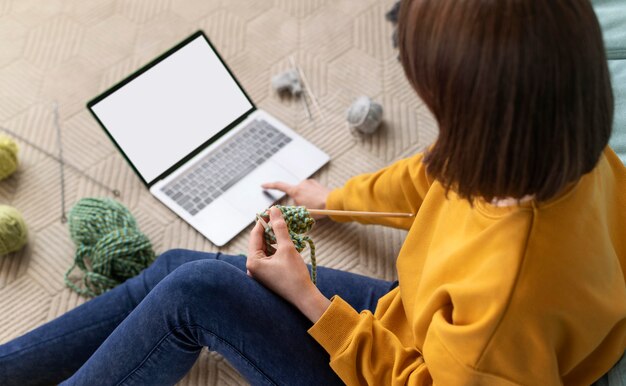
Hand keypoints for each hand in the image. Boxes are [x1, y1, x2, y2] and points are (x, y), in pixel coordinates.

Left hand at [247, 207, 329, 321]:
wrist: (304, 298)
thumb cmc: (295, 275)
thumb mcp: (287, 248)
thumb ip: (280, 228)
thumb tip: (274, 210)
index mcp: (253, 261)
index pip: (255, 234)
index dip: (264, 220)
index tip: (274, 210)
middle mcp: (252, 267)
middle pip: (259, 241)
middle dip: (271, 229)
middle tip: (281, 218)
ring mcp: (259, 272)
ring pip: (265, 248)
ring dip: (275, 238)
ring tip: (286, 230)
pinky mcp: (267, 275)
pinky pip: (270, 256)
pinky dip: (277, 248)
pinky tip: (287, 244)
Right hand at [261, 179, 331, 218]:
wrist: (333, 202)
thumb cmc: (318, 208)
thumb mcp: (301, 211)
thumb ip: (292, 208)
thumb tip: (288, 209)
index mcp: (296, 190)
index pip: (279, 186)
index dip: (270, 186)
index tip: (263, 185)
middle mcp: (301, 183)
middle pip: (293, 193)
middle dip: (297, 200)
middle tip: (306, 208)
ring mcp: (309, 182)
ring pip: (302, 192)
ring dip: (305, 198)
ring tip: (314, 206)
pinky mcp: (316, 184)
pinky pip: (310, 191)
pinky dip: (311, 196)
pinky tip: (317, 202)